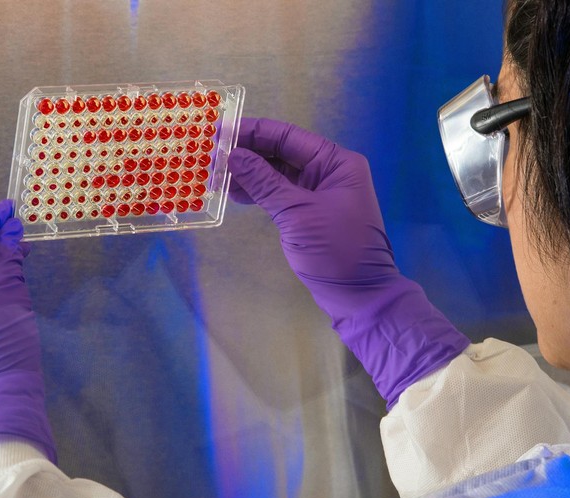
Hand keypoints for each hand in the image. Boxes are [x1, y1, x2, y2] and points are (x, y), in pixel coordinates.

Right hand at [228, 118, 469, 407]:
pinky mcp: (309, 213)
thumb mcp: (297, 213)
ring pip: (278, 174)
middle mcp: (328, 171)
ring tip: (215, 173)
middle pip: (282, 152)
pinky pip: (280, 194)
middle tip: (210, 153)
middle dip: (247, 152)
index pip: (288, 137)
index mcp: (336, 162)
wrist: (359, 295)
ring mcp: (319, 193)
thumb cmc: (336, 250)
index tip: (219, 130)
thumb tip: (233, 155)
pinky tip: (233, 192)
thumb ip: (264, 182)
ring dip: (249, 173)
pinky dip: (258, 192)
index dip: (253, 132)